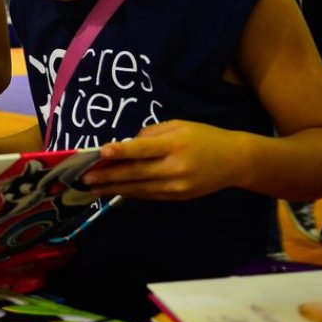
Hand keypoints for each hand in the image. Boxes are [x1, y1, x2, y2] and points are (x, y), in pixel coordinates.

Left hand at [83, 120, 242, 199]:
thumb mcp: (179, 125)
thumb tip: (125, 146)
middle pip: (135, 173)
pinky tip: (115, 191)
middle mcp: (175, 167)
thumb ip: (151, 133)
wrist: (236, 161)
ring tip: (93, 188)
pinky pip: (149, 195)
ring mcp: (177, 185)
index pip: (142, 149)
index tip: (100, 153)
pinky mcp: (178, 197)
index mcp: (175, 144)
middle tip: (85, 178)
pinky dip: (130, 193)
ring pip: (139, 188)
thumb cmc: (204, 137)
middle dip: (108, 176)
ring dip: (114, 188)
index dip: (120, 151)